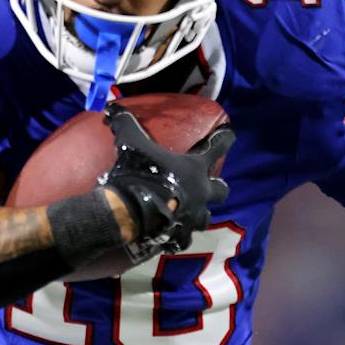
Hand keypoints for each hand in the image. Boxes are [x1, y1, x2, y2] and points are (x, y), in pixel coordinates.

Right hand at [101, 110, 233, 258]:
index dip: (225, 139)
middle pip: (222, 191)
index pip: (217, 148)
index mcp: (195, 168)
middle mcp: (201, 193)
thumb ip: (125, 124)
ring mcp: (194, 217)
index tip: (232, 133)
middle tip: (209, 186)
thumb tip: (112, 107)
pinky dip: (180, 234)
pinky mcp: (182, 235)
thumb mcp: (131, 143)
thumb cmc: (139, 173)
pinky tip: (172, 233)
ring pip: (207, 217)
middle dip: (218, 187)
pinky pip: (185, 237)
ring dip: (200, 213)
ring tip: (190, 211)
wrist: (132, 212)